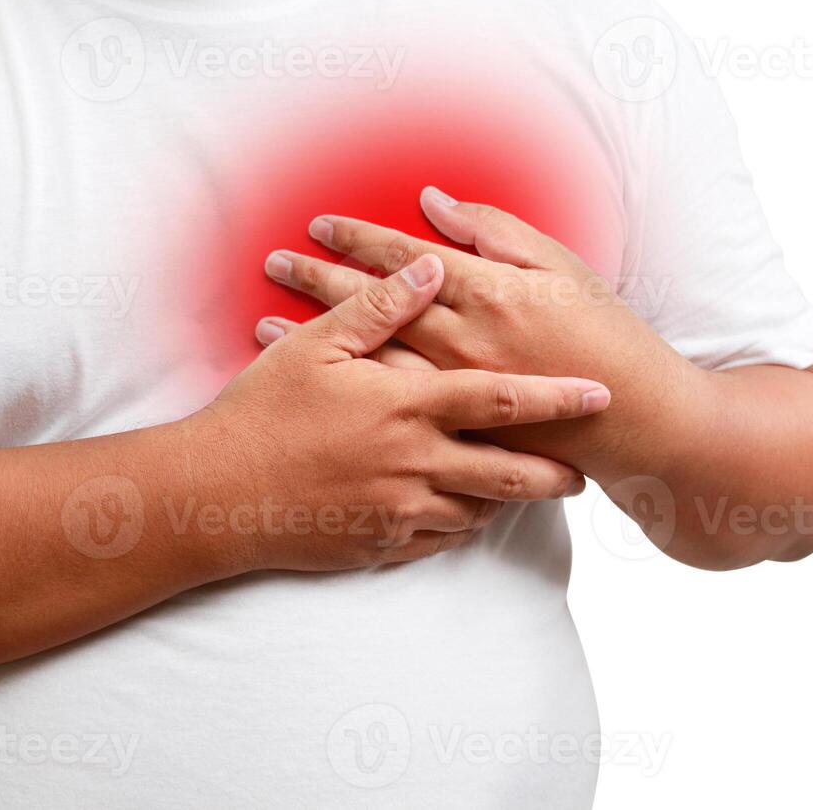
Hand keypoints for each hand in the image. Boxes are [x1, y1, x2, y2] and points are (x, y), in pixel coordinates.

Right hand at [196, 253, 611, 572]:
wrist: (215, 495)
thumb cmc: (260, 414)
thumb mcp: (313, 346)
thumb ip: (379, 307)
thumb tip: (430, 268)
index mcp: (405, 406)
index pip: (499, 398)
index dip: (554, 396)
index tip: (597, 394)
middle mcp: (414, 462)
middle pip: (509, 471)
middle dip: (555, 471)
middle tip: (584, 470)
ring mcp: (400, 509)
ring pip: (480, 509)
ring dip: (511, 498)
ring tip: (531, 488)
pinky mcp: (380, 544)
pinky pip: (442, 540)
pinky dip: (464, 525)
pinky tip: (468, 513)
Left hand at [259, 186, 695, 477]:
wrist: (637, 422)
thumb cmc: (604, 335)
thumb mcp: (558, 266)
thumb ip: (493, 231)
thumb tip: (435, 202)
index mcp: (490, 293)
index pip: (405, 257)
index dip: (358, 237)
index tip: (318, 224)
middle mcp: (463, 342)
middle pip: (373, 304)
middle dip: (318, 280)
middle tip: (273, 263)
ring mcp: (454, 391)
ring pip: (366, 355)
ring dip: (315, 336)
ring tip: (265, 320)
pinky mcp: (455, 430)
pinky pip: (385, 405)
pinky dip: (343, 388)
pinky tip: (310, 381)